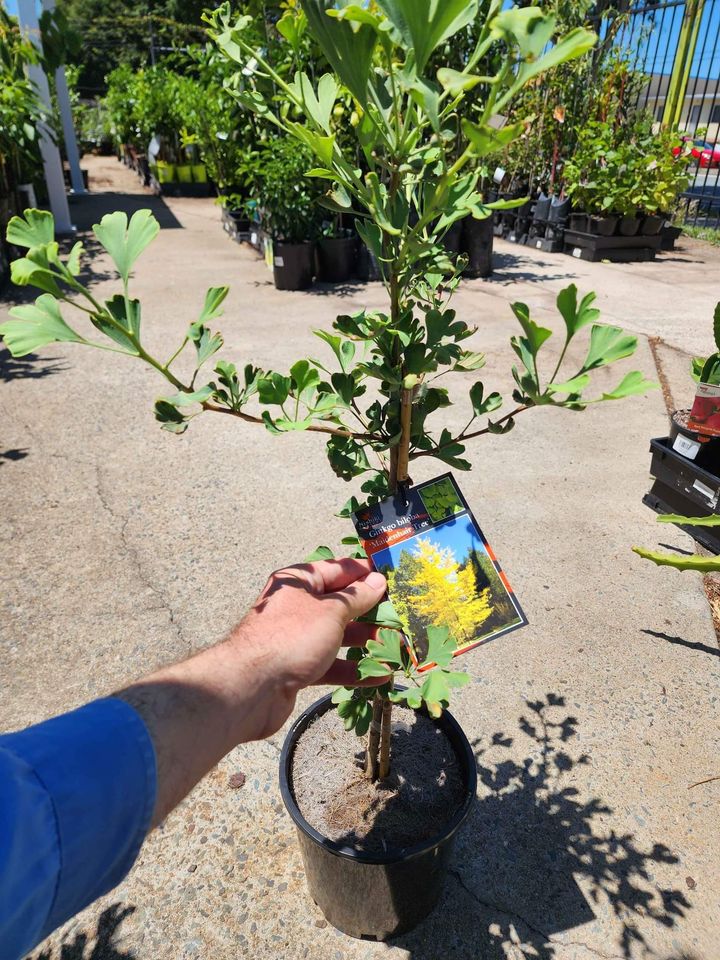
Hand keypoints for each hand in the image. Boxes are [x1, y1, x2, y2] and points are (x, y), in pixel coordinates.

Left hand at [116, 558, 387, 824]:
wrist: (252, 687)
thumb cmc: (292, 637)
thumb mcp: (332, 612)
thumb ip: (357, 598)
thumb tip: (378, 581)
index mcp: (299, 582)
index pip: (337, 570)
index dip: (364, 572)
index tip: (392, 576)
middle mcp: (297, 607)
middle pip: (339, 604)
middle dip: (370, 611)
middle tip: (402, 614)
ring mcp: (297, 638)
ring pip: (338, 636)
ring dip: (366, 641)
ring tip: (397, 645)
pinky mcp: (298, 668)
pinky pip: (332, 664)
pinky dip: (354, 669)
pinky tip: (380, 676)